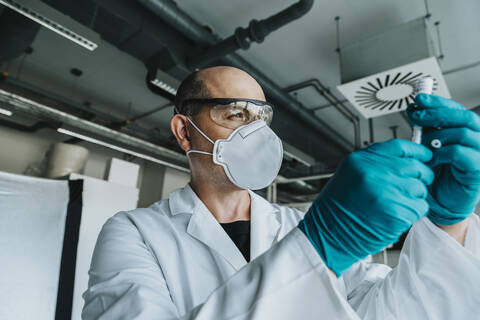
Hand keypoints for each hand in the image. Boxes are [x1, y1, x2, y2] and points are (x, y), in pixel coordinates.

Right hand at [298, 140, 433, 275]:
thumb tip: (404, 158)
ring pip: (420, 188)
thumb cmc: (337, 208)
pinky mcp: (396, 213)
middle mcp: (374, 173)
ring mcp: (386, 193)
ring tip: (396, 204)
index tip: (425, 156)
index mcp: (361, 161)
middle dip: (420, 176)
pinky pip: (419, 208)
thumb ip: (376, 163)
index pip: (400, 147)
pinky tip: (395, 215)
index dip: (418, 151)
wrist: (328, 235)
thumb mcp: (350, 174)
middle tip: (411, 186)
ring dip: (414, 197)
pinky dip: (412, 213)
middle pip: (415, 166)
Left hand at [407, 94, 479, 225]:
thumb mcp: (429, 146)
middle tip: (416, 115)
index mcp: (467, 132)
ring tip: (422, 145)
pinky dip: (441, 153)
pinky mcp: (478, 170)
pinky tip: (430, 159)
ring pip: (462, 133)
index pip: (457, 109)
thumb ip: (427, 129)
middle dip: (436, 113)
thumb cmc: (437, 175)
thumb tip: (415, 109)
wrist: (442, 204)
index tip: (418, 100)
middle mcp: (478, 140)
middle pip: (464, 117)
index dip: (438, 102)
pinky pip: (460, 153)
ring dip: (436, 137)